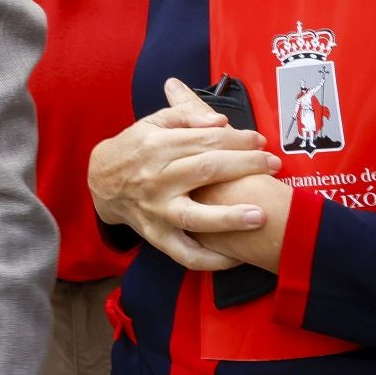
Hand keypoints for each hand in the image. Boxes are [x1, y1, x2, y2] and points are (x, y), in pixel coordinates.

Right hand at [87, 78, 281, 270]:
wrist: (102, 181)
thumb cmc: (136, 148)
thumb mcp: (153, 121)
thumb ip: (186, 114)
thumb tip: (220, 121)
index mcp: (156, 146)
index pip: (206, 140)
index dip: (238, 139)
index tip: (260, 141)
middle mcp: (156, 179)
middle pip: (207, 170)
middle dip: (246, 167)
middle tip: (274, 165)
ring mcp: (156, 211)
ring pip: (195, 217)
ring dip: (229, 217)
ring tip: (260, 215)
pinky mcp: (157, 236)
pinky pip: (185, 254)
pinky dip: (210, 260)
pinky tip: (236, 258)